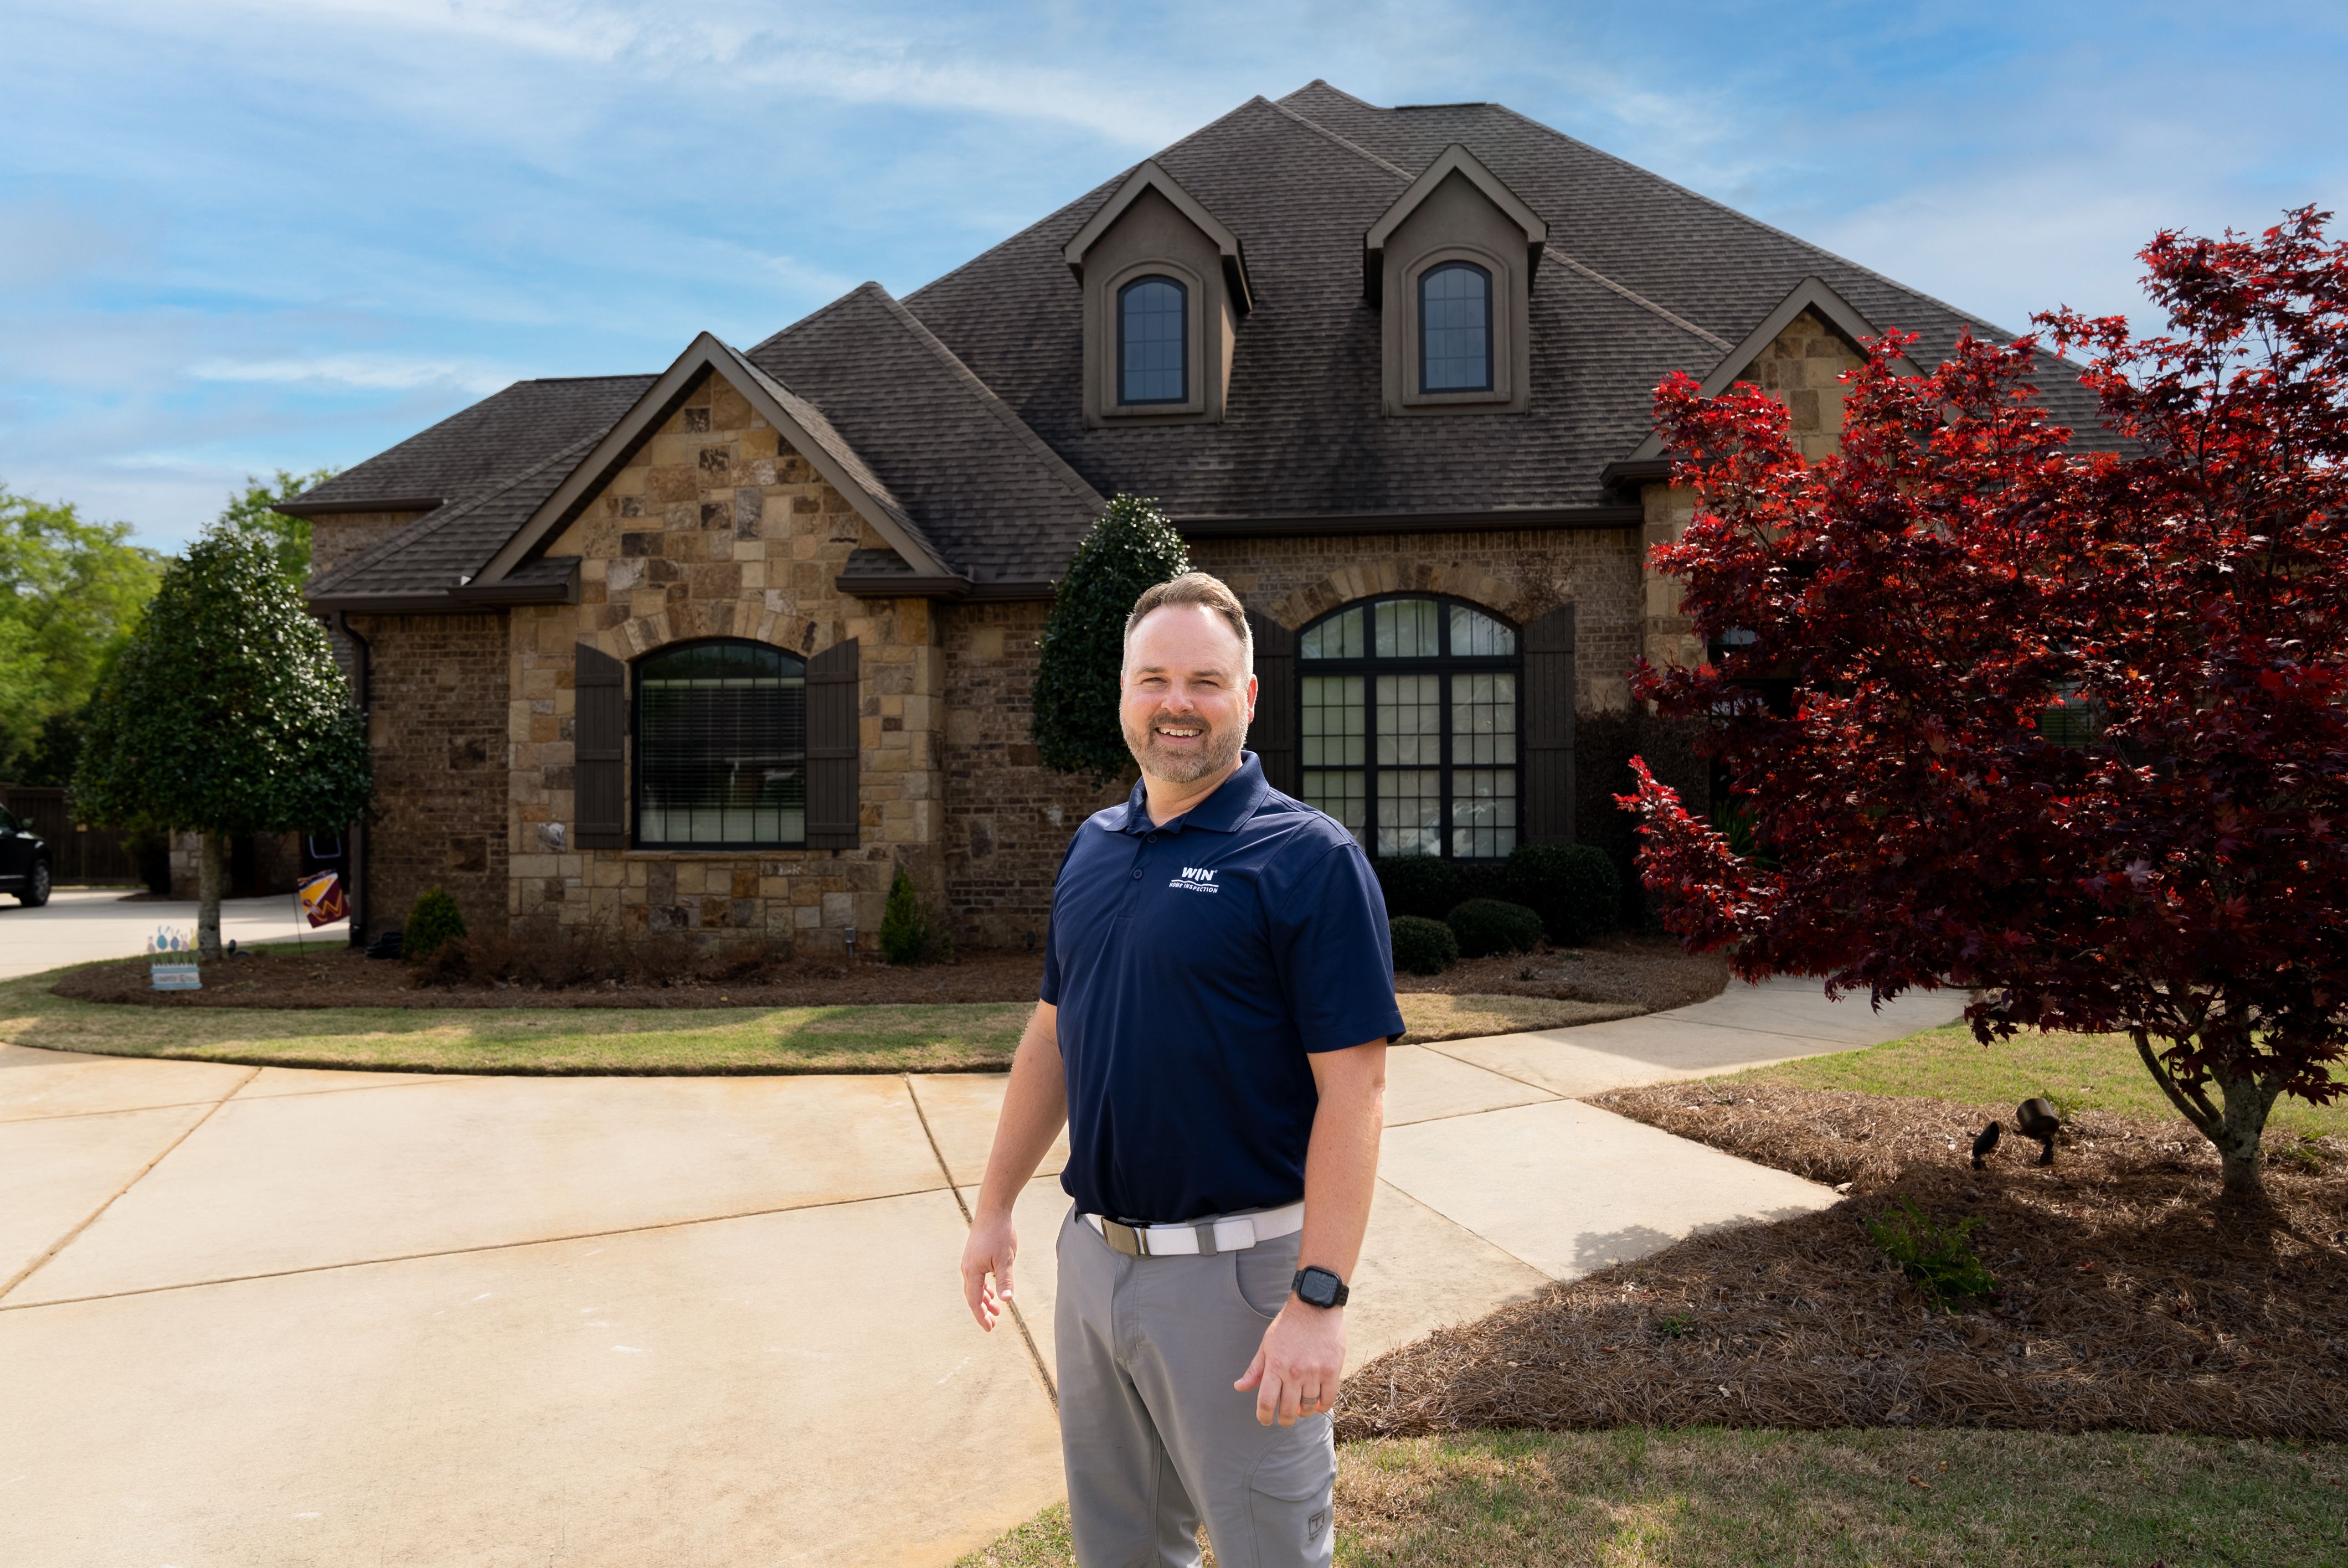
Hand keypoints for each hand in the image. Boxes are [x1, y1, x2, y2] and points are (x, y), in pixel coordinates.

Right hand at [960, 1211, 1017, 1331]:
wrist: (993, 1210)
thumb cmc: (999, 1233)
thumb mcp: (1006, 1259)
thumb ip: (1005, 1281)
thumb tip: (1006, 1301)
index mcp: (972, 1271)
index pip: (974, 1301)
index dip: (981, 1316)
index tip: (989, 1328)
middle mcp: (967, 1268)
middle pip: (972, 1296)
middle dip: (982, 1311)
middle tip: (992, 1324)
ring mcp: (970, 1261)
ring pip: (975, 1287)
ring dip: (984, 1299)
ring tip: (995, 1310)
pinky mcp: (974, 1255)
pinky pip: (977, 1277)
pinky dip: (984, 1287)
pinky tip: (992, 1291)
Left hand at [1234, 1298, 1344, 1425]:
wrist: (1315, 1306)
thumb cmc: (1288, 1325)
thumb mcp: (1267, 1344)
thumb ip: (1255, 1369)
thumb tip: (1239, 1387)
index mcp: (1275, 1365)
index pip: (1267, 1402)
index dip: (1264, 1416)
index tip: (1265, 1420)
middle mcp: (1294, 1372)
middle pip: (1288, 1410)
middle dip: (1284, 1420)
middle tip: (1284, 1419)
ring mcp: (1314, 1372)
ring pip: (1308, 1407)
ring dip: (1303, 1412)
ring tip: (1301, 1408)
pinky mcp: (1332, 1370)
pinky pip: (1328, 1399)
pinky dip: (1322, 1406)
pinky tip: (1317, 1404)